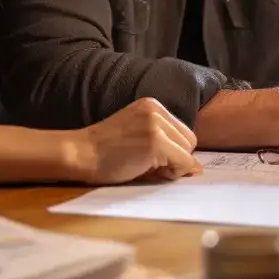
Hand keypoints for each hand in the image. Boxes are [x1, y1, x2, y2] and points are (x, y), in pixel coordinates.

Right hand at [67, 98, 202, 184]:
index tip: (152, 159)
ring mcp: (156, 125)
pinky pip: (183, 163)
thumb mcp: (137, 139)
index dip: (172, 151)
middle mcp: (156, 110)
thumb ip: (166, 147)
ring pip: (189, 152)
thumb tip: (197, 168)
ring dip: (173, 166)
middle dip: (176, 158)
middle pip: (189, 140)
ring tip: (147, 167)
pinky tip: (149, 171)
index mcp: (151, 106)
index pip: (182, 131)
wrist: (80, 153)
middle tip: (151, 166)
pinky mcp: (156, 142)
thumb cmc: (104, 152)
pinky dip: (172, 173)